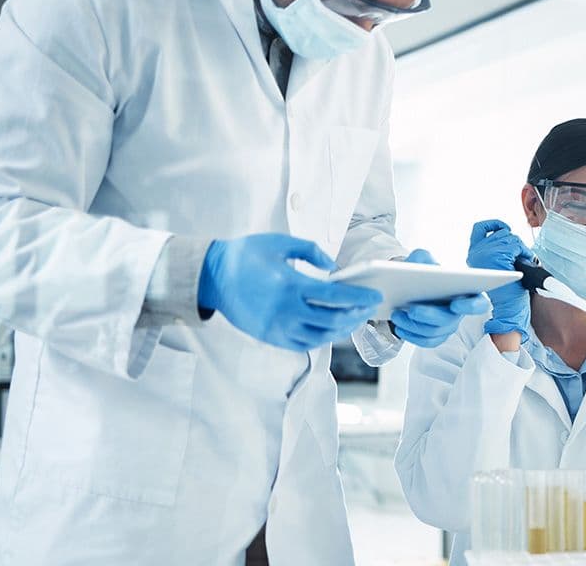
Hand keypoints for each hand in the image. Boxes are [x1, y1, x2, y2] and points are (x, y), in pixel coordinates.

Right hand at [198, 234, 382, 351]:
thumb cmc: (246, 255)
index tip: (374, 296)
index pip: (334, 296)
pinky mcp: (269, 337)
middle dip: (356, 315)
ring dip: (342, 329)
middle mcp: (284, 310)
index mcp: (289, 285)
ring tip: (355, 319)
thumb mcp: (280, 243)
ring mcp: (276, 327)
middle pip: (331, 320)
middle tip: (370, 309)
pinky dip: (322, 338)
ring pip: (319, 336)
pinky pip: (303, 344)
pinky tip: (332, 328)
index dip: (358, 297)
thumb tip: (334, 267)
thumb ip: (312, 251)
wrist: (211, 276)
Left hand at [390, 249, 490, 347]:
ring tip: (397, 314)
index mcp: (465, 292)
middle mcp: (459, 312)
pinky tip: (399, 326)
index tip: (455, 304)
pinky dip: (411, 335)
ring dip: (414, 325)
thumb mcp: (421, 259)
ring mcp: (447, 326)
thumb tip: (424, 263)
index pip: (479, 303)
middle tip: (413, 310)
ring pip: (435, 332)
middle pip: (450, 320)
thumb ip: (423, 257)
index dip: (471, 306)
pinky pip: (426, 341)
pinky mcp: (435, 336)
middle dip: (431, 316)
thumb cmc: (419, 273)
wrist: (406, 286)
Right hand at [466, 219, 532, 340]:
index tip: (504, 227)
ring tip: (523, 259)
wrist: (508, 308)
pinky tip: (525, 260)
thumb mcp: (493, 266)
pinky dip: (525, 251)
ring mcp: (486, 253)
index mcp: (473, 254)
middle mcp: (476, 252)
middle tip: (519, 255)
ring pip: (510, 238)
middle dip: (513, 241)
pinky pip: (516, 245)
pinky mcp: (498, 256)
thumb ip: (493, 250)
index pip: (480, 228)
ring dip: (521, 247)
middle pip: (501, 232)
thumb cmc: (505, 291)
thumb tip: (505, 232)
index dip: (494, 224)